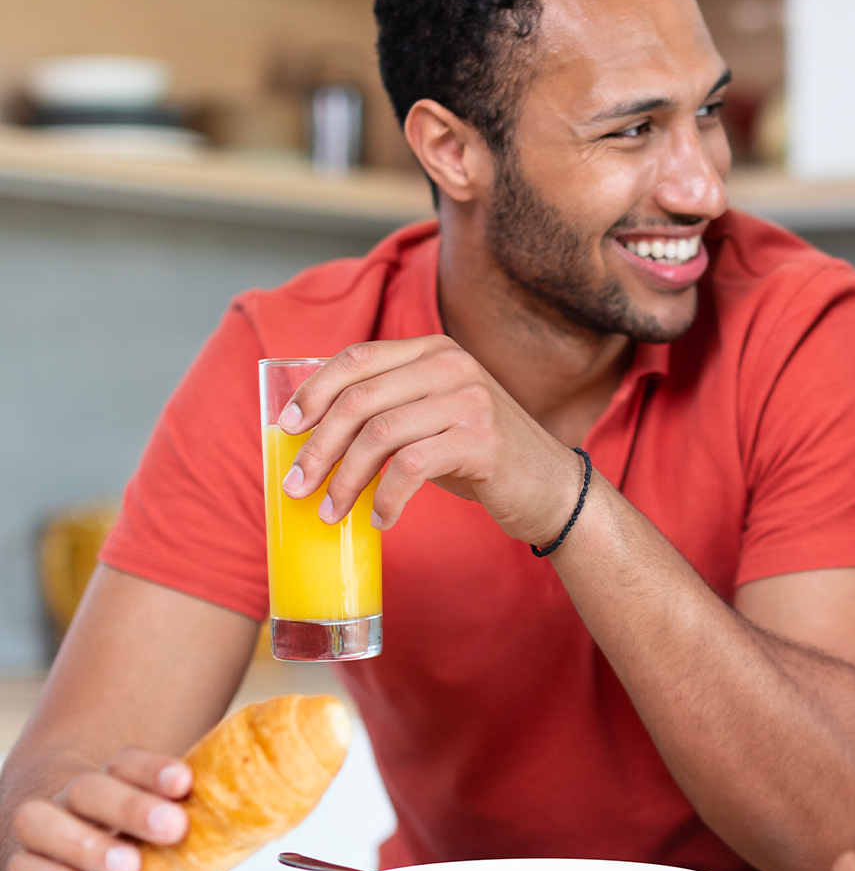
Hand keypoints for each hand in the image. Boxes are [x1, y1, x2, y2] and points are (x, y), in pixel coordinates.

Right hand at [5, 749, 217, 870]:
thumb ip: (217, 844)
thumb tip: (256, 819)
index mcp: (124, 794)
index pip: (127, 763)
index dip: (152, 768)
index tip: (184, 782)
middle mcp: (80, 810)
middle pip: (88, 787)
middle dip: (130, 804)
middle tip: (170, 827)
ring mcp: (49, 843)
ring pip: (42, 820)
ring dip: (87, 841)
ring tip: (127, 867)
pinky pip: (26, 870)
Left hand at [275, 337, 580, 544]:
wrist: (552, 488)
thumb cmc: (481, 458)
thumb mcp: (434, 418)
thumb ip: (390, 408)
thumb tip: (311, 432)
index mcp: (434, 351)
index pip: (357, 359)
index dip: (313, 392)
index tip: (287, 429)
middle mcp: (452, 365)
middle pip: (359, 399)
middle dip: (318, 446)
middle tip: (297, 484)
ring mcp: (470, 400)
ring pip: (379, 435)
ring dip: (345, 479)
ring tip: (331, 510)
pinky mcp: (482, 440)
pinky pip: (411, 468)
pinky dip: (386, 499)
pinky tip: (381, 519)